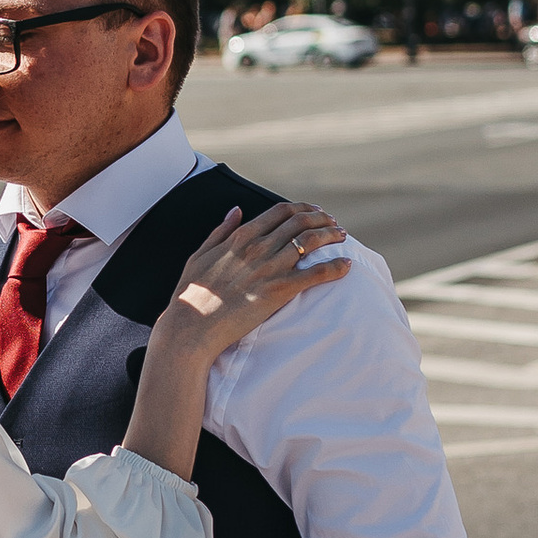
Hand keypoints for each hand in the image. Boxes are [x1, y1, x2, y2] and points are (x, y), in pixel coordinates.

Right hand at [155, 198, 349, 361]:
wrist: (191, 328)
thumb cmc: (192, 294)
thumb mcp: (200, 254)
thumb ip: (221, 230)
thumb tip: (237, 210)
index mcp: (241, 236)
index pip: (281, 212)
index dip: (303, 209)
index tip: (313, 213)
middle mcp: (258, 247)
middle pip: (301, 222)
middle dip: (322, 218)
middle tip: (333, 223)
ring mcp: (270, 268)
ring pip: (311, 241)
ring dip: (332, 235)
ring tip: (342, 236)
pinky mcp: (279, 291)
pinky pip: (315, 274)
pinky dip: (335, 267)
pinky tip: (346, 265)